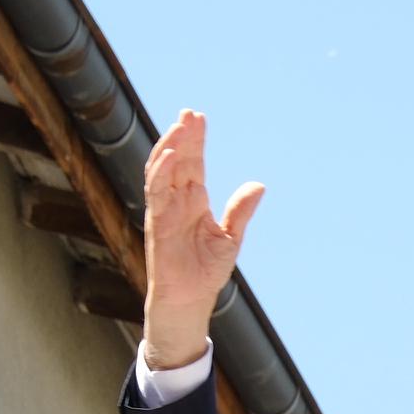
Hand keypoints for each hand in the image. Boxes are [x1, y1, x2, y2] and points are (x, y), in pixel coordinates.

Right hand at [139, 110, 262, 371]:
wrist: (190, 300)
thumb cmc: (206, 271)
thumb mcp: (230, 237)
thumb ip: (240, 210)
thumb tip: (258, 185)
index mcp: (193, 201)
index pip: (192, 164)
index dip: (196, 141)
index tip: (199, 118)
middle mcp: (176, 201)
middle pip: (178, 160)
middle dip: (183, 136)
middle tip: (190, 113)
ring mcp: (164, 210)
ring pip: (162, 170)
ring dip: (170, 147)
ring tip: (180, 125)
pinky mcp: (157, 222)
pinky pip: (155, 192)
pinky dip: (160, 172)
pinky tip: (170, 155)